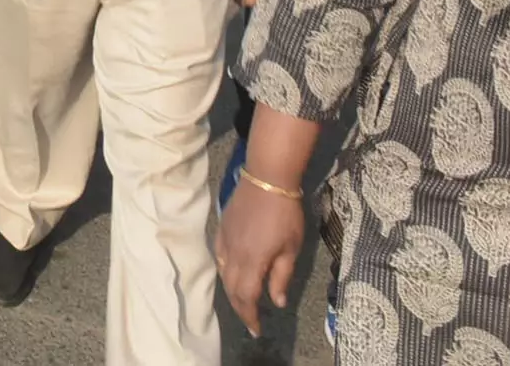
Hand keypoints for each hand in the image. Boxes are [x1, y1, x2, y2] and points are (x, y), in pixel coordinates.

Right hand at [216, 178, 305, 337]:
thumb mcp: (291, 248)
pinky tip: (231, 273)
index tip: (256, 329)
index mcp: (251, 261)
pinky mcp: (221, 230)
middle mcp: (233, 255)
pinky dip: (224, 272)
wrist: (267, 180)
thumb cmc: (286, 214)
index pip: (246, 297)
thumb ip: (281, 276)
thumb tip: (276, 301)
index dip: (250, 316)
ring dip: (232, 291)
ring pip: (223, 274)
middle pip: (231, 289)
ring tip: (243, 300)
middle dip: (240, 307)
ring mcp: (224, 241)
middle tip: (251, 320)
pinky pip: (218, 257)